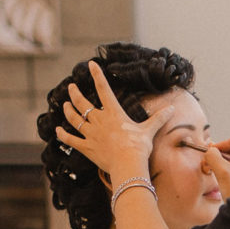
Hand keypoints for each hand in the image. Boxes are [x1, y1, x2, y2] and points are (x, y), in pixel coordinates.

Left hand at [55, 60, 160, 188]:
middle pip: (83, 103)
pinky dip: (63, 135)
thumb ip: (158, 118)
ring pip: (75, 119)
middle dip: (75, 94)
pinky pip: (71, 140)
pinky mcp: (87, 148)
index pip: (103, 89)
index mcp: (113, 113)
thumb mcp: (149, 130)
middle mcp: (99, 120)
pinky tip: (58, 131)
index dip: (97, 75)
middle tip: (71, 87)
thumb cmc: (139, 147)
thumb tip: (172, 108)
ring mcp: (91, 134)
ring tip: (64, 104)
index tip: (91, 64)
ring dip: (68, 111)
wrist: (128, 164)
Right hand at [201, 143, 229, 200]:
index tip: (215, 152)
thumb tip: (209, 151)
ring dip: (222, 163)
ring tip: (214, 171)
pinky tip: (220, 178)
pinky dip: (226, 170)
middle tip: (211, 162)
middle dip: (221, 154)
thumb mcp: (224, 173)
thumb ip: (214, 158)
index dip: (226, 142)